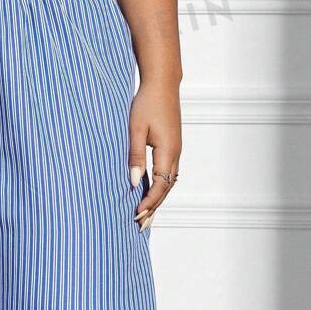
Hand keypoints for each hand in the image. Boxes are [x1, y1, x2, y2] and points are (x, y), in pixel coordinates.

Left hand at [128, 80, 181, 228]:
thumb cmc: (146, 103)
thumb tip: (134, 183)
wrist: (162, 83)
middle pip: (167, 189)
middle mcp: (175, 154)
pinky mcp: (172, 147)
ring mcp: (176, 150)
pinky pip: (168, 174)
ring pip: (169, 183)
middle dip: (154, 208)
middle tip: (140, 226)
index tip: (136, 215)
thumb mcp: (135, 129)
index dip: (148, 202)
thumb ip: (134, 156)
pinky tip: (150, 195)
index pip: (160, 185)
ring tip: (146, 216)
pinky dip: (160, 188)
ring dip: (158, 200)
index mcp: (168, 151)